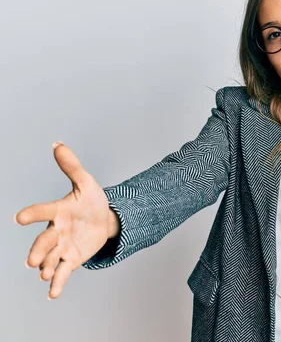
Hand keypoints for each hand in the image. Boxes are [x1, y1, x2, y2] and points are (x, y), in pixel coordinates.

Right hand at [15, 141, 117, 299]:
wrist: (104, 220)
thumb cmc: (91, 200)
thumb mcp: (86, 183)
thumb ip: (71, 167)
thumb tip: (57, 144)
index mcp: (58, 211)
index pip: (43, 211)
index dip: (32, 214)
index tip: (20, 217)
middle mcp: (56, 230)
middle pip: (44, 241)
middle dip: (38, 250)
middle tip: (32, 261)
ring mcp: (62, 246)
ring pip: (51, 257)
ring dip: (47, 266)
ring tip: (44, 274)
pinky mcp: (71, 259)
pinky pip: (63, 272)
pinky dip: (57, 283)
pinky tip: (52, 294)